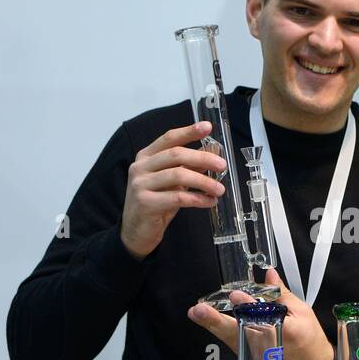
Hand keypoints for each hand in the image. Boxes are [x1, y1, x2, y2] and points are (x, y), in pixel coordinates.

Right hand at [120, 122, 226, 260]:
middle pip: (176, 155)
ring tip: (219, 189)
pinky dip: (198, 199)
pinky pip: (177, 198)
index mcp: (146, 157)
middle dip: (202, 158)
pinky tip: (210, 202)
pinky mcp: (145, 203)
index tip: (207, 127)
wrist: (136, 232)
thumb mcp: (173, 182)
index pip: (169, 138)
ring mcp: (140, 184)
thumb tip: (213, 153)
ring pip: (178, 176)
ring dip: (203, 182)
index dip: (188, 131)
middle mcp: (140, 167)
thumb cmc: (156, 203)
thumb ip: (189, 167)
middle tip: (222, 166)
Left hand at [187, 269, 334, 359]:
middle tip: (198, 311)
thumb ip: (283, 294)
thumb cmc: (312, 341)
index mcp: (285, 332)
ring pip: (233, 339)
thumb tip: (269, 275)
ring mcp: (258, 358)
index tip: (235, 295)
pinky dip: (227, 334)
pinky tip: (213, 323)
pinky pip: (237, 346)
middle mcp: (267, 347)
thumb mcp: (303, 313)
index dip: (247, 305)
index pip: (262, 316)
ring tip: (198, 314)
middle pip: (239, 332)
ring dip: (215, 326)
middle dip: (216, 321)